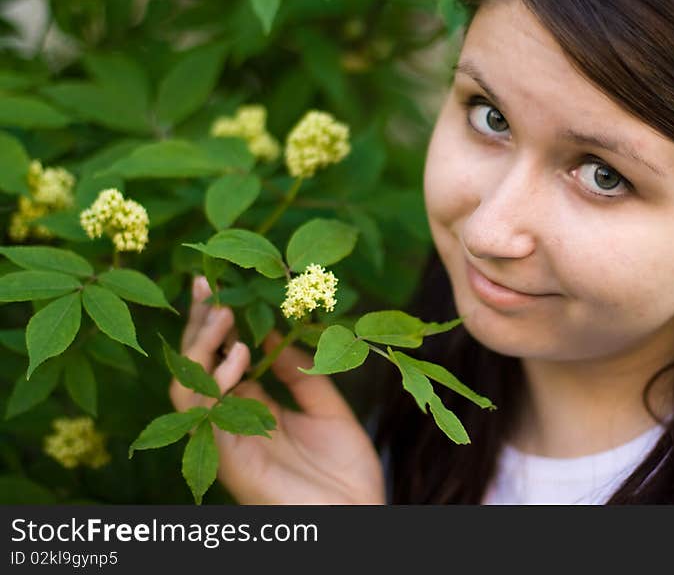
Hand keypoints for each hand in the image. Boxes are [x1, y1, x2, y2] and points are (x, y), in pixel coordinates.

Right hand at [170, 275, 385, 504]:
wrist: (357, 516)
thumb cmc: (344, 470)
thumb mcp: (327, 407)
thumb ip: (299, 373)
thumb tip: (278, 331)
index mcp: (255, 409)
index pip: (223, 358)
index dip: (219, 324)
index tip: (221, 285)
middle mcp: (232, 421)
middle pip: (199, 366)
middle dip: (199, 325)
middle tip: (206, 284)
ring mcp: (225, 438)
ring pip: (188, 385)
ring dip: (201, 345)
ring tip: (223, 312)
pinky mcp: (226, 455)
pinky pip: (204, 412)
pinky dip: (215, 379)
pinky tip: (236, 354)